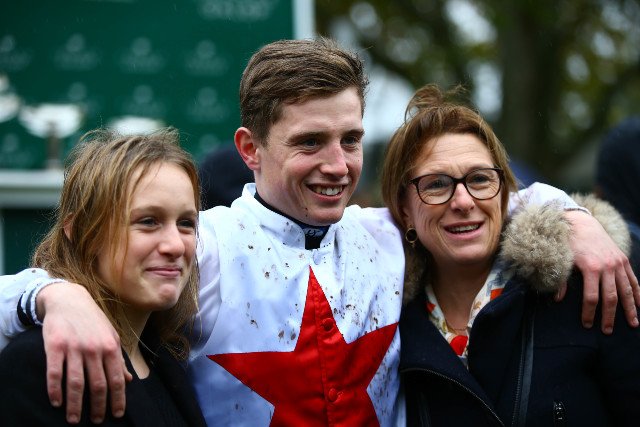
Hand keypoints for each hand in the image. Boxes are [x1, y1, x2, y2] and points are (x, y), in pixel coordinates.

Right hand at [38, 282, 131, 423]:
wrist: (69, 299)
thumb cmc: (93, 321)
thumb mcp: (111, 336)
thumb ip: (119, 359)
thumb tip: (129, 380)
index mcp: (111, 347)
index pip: (117, 379)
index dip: (118, 399)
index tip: (117, 414)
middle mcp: (94, 349)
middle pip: (97, 384)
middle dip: (98, 406)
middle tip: (97, 421)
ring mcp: (74, 348)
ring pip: (76, 383)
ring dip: (75, 404)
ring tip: (74, 419)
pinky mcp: (55, 346)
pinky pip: (55, 373)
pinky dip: (55, 390)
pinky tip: (56, 402)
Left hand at [560, 211, 639, 333]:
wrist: (582, 223)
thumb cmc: (569, 243)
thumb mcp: (563, 261)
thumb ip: (561, 280)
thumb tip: (557, 299)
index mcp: (591, 268)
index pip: (591, 297)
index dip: (590, 313)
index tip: (587, 325)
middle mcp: (607, 267)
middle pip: (611, 298)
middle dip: (609, 316)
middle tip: (608, 331)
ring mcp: (618, 263)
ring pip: (626, 291)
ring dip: (630, 309)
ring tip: (633, 324)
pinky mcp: (623, 260)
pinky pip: (633, 280)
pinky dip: (638, 293)